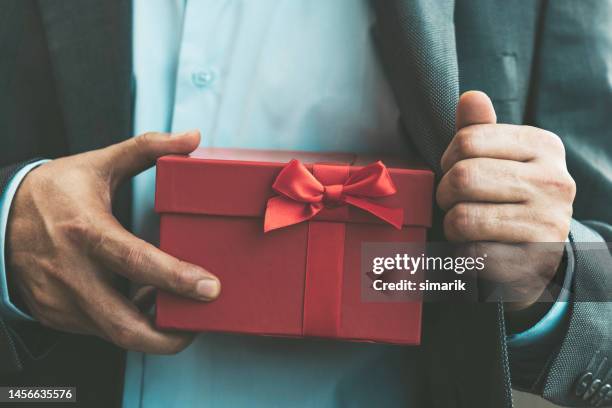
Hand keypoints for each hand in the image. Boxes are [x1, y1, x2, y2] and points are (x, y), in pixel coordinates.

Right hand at [6, 131, 220, 352]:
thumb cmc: (53, 191)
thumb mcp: (99, 163)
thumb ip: (148, 148)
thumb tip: (193, 137)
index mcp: (86, 230)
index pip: (137, 262)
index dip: (176, 278)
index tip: (210, 288)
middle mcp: (70, 271)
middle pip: (124, 323)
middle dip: (167, 337)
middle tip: (198, 323)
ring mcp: (60, 299)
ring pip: (113, 333)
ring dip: (149, 326)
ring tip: (171, 304)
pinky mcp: (54, 314)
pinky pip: (99, 329)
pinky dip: (125, 321)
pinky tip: (140, 301)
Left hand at [436, 91, 575, 310]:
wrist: (541, 251)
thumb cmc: (510, 194)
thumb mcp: (499, 157)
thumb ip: (480, 130)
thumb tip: (470, 97)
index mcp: (544, 146)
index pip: (467, 141)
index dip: (448, 159)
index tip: (455, 170)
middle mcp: (554, 182)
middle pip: (461, 178)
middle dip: (445, 194)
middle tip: (454, 202)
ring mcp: (548, 222)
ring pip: (462, 218)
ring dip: (452, 225)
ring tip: (467, 225)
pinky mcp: (535, 259)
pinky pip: (472, 252)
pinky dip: (464, 252)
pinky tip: (480, 247)